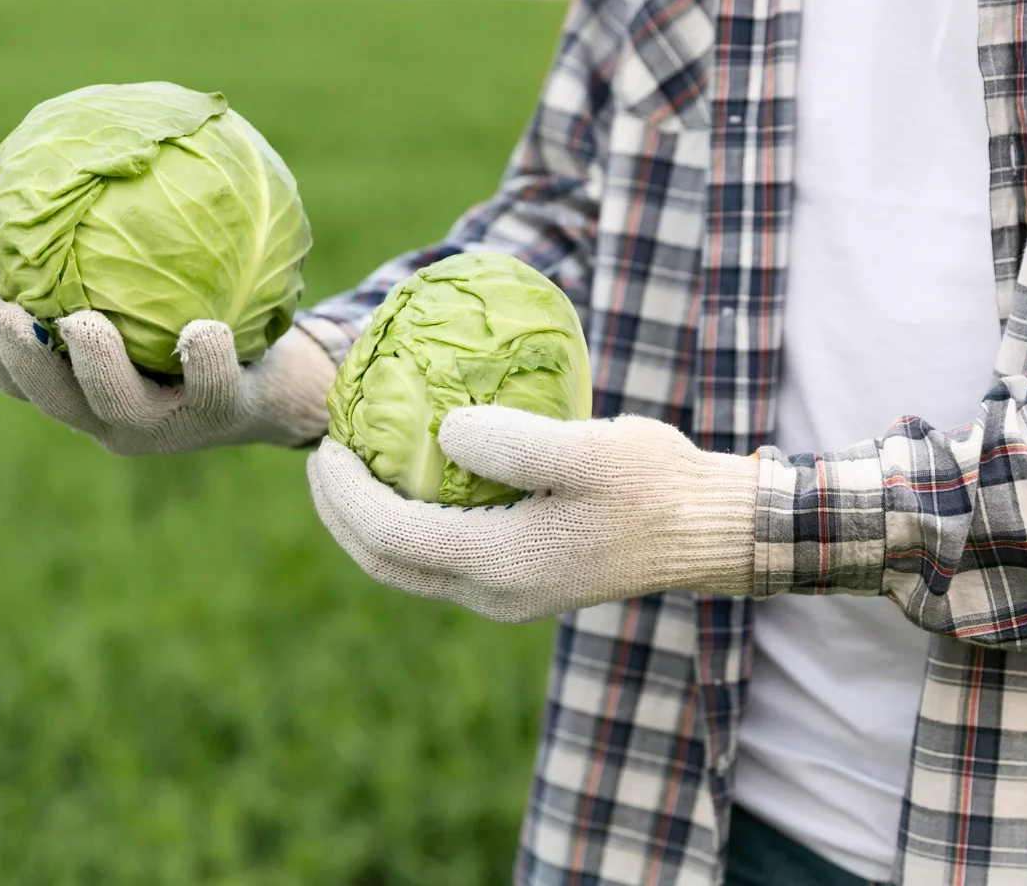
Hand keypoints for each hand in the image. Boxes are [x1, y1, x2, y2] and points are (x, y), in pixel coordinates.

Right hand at [0, 288, 334, 453]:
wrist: (281, 381)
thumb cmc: (203, 327)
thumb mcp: (151, 296)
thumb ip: (109, 262)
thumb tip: (82, 167)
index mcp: (87, 388)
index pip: (18, 380)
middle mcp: (119, 415)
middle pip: (52, 399)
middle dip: (22, 358)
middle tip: (9, 310)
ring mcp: (171, 424)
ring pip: (119, 405)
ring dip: (96, 365)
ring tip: (85, 322)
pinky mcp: (225, 415)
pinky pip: (212, 389)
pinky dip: (204, 360)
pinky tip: (202, 328)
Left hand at [307, 405, 759, 622]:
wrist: (706, 531)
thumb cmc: (656, 484)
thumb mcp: (591, 449)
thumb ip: (515, 444)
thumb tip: (446, 431)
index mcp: (500, 563)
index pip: (389, 535)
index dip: (344, 494)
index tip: (324, 444)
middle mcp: (493, 592)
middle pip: (384, 562)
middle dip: (339, 513)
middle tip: (320, 456)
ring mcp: (505, 595)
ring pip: (407, 567)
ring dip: (366, 522)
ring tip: (350, 468)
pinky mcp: (520, 583)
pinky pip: (437, 560)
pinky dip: (405, 526)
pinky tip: (408, 483)